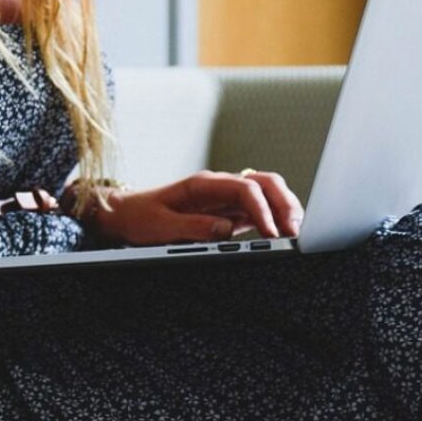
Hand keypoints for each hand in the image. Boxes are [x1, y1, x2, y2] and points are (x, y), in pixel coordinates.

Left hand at [93, 170, 303, 244]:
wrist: (125, 215)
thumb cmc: (140, 217)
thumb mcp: (160, 226)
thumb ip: (193, 227)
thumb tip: (225, 231)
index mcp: (204, 184)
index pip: (245, 188)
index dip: (262, 209)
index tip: (271, 232)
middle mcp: (220, 187)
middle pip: (265, 183)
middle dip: (285, 204)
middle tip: (296, 231)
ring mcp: (226, 200)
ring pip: (268, 196)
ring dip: (285, 210)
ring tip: (295, 234)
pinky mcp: (229, 214)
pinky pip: (259, 212)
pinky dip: (275, 221)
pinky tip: (282, 236)